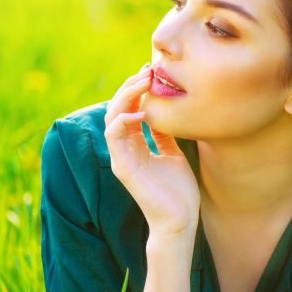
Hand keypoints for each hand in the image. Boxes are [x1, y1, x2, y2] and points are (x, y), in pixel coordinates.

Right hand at [104, 63, 200, 235]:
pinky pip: (114, 136)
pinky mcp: (123, 167)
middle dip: (131, 86)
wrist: (179, 221)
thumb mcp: (174, 154)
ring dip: (126, 96)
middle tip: (148, 70)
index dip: (137, 89)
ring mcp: (121, 158)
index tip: (153, 72)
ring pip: (112, 117)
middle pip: (117, 108)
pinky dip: (124, 119)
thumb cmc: (178, 191)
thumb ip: (164, 135)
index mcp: (135, 145)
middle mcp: (124, 149)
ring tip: (144, 82)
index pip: (128, 108)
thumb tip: (164, 114)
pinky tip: (142, 111)